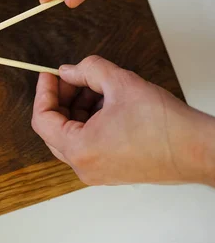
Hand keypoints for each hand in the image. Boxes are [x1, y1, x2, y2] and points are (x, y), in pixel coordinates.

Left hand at [32, 55, 214, 185]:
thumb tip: (68, 71)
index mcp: (79, 149)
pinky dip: (90, 121)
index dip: (44, 92)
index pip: (42, 119)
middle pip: (54, 129)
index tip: (48, 74)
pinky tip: (106, 102)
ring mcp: (98, 171)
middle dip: (61, 99)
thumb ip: (87, 70)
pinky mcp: (111, 170)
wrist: (199, 150)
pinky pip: (88, 143)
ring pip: (72, 135)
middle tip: (73, 78)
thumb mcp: (120, 83)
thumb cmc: (165, 126)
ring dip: (77, 108)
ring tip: (96, 87)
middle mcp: (84, 167)